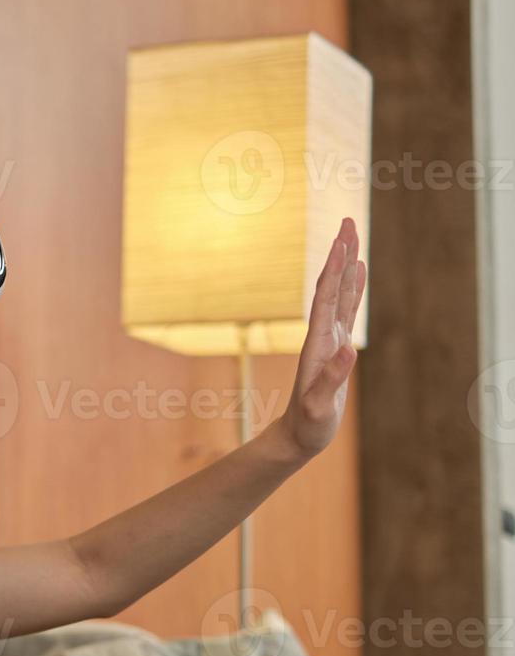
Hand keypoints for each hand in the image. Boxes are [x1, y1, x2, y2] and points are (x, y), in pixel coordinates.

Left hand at [274, 218, 366, 461]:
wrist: (298, 434)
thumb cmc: (308, 424)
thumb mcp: (319, 406)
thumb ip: (332, 379)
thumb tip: (349, 350)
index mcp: (317, 346)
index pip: (325, 300)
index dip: (335, 272)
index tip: (342, 243)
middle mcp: (321, 335)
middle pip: (331, 286)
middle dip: (340, 254)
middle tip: (348, 221)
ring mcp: (328, 338)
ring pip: (338, 293)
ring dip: (345, 264)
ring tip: (352, 235)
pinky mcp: (335, 345)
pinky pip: (346, 308)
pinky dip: (353, 287)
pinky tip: (358, 271)